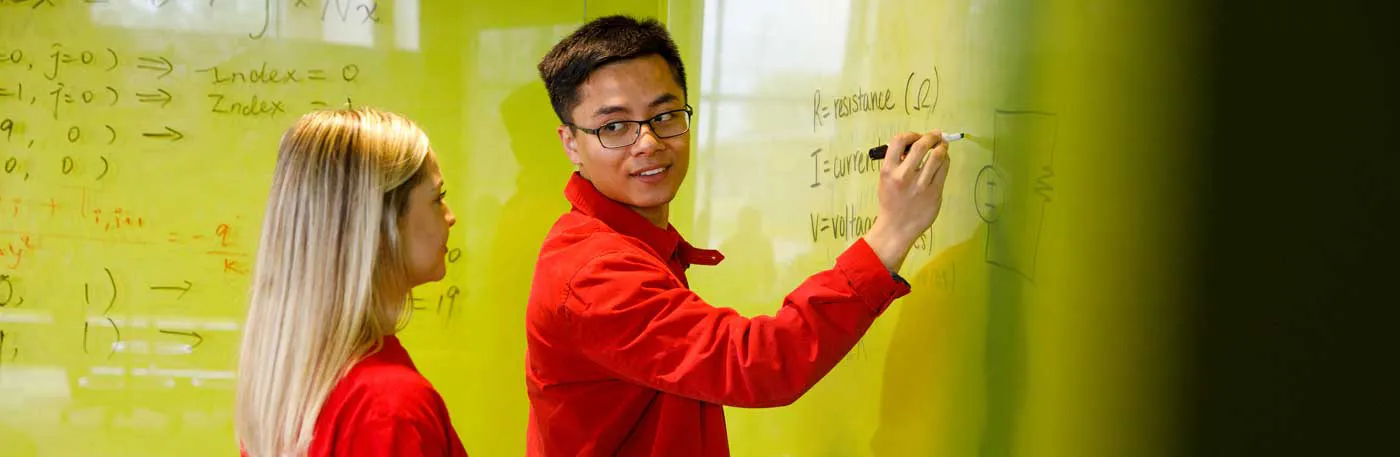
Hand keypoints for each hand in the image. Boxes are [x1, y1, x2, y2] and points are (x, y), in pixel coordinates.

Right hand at [861, 130, 951, 272]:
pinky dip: (945, 160)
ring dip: (942, 146)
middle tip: (935, 135)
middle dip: (931, 136)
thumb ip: (897, 163)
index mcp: (888, 171)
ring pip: (937, 156)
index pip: (898, 141)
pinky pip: (944, 169)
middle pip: (921, 146)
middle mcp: (903, 176)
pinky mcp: (934, 193)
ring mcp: (920, 185)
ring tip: (943, 145)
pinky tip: (944, 159)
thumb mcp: (885, 180)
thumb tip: (915, 145)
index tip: (917, 136)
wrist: (896, 228)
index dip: (911, 134)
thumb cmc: (891, 202)